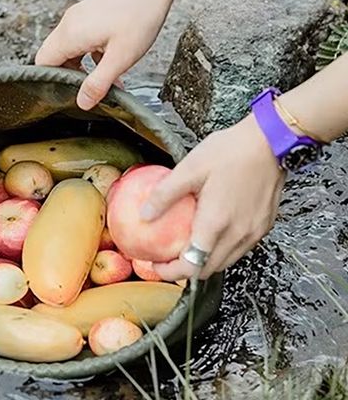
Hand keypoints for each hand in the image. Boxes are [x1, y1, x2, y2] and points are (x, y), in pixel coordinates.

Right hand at [35, 0, 173, 108]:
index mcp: (69, 35)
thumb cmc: (139, 14)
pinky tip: (112, 63)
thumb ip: (98, 83)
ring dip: (83, 67)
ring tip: (106, 80)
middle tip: (90, 91)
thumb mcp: (121, 58)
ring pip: (68, 50)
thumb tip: (82, 102)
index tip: (70, 96)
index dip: (51, 83)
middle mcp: (68, 24)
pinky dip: (91, 55)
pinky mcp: (89, 14)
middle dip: (69, 77)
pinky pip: (80, 40)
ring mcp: (78, 17)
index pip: (42, 64)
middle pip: (53, 57)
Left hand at [145, 115, 284, 280]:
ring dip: (204, 261)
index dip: (171, 271)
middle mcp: (238, 234)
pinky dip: (221, 249)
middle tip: (165, 257)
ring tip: (184, 247)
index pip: (192, 265)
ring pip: (226, 261)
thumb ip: (165, 194)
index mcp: (217, 223)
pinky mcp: (263, 226)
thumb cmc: (230, 152)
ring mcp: (254, 233)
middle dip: (185, 270)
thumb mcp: (190, 168)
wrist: (270, 143)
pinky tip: (209, 233)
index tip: (155, 264)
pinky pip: (239, 249)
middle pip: (209, 269)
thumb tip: (145, 214)